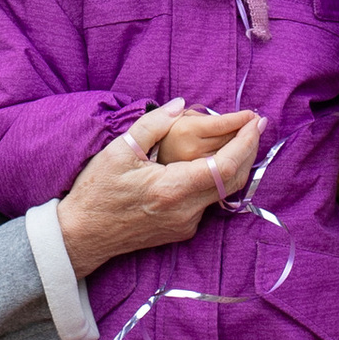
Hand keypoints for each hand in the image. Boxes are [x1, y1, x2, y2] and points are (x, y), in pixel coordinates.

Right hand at [58, 102, 264, 272]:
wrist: (82, 235)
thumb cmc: (97, 192)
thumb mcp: (120, 150)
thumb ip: (154, 124)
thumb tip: (180, 104)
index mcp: (172, 189)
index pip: (225, 166)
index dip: (245, 142)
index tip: (255, 121)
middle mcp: (186, 211)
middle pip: (234, 180)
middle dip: (249, 149)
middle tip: (256, 124)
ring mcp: (186, 224)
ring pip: (224, 192)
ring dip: (236, 164)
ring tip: (242, 137)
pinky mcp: (182, 230)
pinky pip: (209, 201)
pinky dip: (218, 178)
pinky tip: (216, 160)